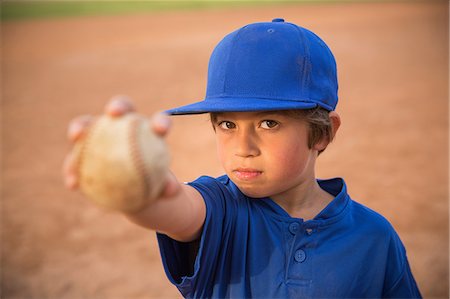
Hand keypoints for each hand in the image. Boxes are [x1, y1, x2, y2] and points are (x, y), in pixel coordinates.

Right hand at [63, 95, 178, 198]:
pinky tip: (73, 183)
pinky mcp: (84, 154)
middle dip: (118, 105)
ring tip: (76, 136)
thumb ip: (167, 188)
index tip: (161, 130)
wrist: (136, 196)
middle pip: (121, 110)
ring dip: (80, 126)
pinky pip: (76, 159)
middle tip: (113, 113)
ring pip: (89, 127)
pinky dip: (72, 168)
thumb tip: (171, 190)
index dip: (160, 122)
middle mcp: (125, 128)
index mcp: (150, 134)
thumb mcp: (162, 190)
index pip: (158, 123)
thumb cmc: (153, 187)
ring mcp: (102, 137)